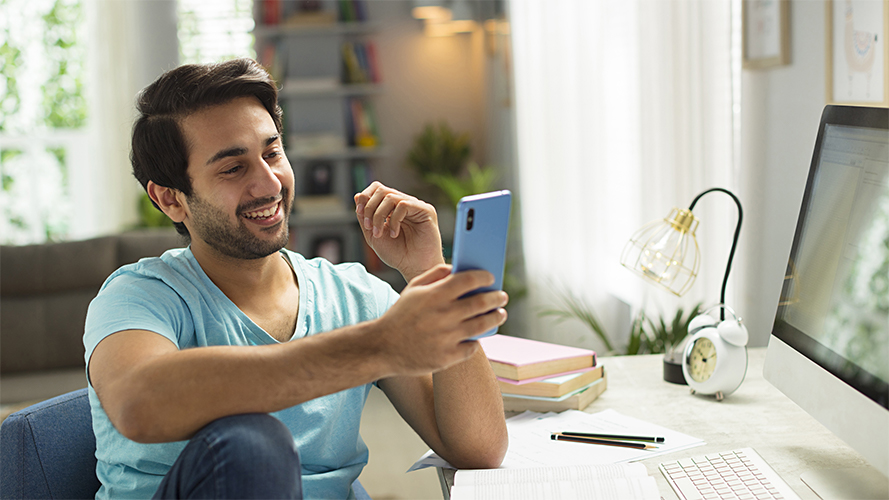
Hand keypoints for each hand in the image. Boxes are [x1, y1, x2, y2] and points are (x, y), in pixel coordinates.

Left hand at [354, 182, 443, 280]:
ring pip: (390, 197)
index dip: (365, 197)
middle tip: (369, 227)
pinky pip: (403, 205)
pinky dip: (394, 220)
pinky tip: (394, 233)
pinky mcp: (426, 211)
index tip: (360, 214)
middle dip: (370, 208)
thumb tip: (358, 196)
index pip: (377, 189)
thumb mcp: (373, 235)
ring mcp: (415, 206)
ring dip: (379, 216)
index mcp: (392, 207)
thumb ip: (364, 217)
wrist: (414, 268)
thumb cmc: (397, 255)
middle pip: (381, 190)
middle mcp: (404, 203)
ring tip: (380, 233)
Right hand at [375, 264, 507, 376]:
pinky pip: (471, 347)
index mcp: (435, 295)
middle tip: (502, 296)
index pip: (468, 280)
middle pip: (481, 303)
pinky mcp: (447, 357)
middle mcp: (443, 315)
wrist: (382, 347)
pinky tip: (478, 335)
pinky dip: (477, 340)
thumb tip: (456, 268)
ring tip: (500, 314)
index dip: (484, 277)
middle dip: (496, 298)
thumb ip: (434, 275)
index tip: (491, 278)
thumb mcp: (412, 289)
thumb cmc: (400, 315)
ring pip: (482, 325)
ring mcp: (446, 338)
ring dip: (496, 318)